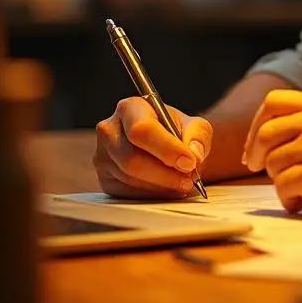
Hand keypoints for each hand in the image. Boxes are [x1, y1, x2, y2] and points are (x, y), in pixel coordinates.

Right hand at [94, 97, 212, 198]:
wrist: (166, 145)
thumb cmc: (178, 132)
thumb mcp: (195, 126)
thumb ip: (198, 136)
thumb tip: (193, 156)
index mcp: (130, 108)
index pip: (141, 130)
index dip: (167, 149)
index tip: (190, 162)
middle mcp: (109, 130)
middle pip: (132, 159)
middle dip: (165, 173)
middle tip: (189, 179)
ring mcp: (102, 156)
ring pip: (130, 179)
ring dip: (161, 186)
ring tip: (183, 183)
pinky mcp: (104, 179)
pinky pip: (127, 193)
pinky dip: (152, 194)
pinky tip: (168, 189)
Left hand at [243, 90, 301, 215]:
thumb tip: (282, 140)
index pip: (273, 103)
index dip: (257, 126)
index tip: (257, 145)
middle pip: (266, 133)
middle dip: (257, 155)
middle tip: (259, 170)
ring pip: (272, 163)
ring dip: (279, 181)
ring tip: (299, 192)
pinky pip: (282, 186)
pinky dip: (287, 198)